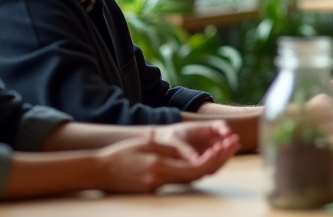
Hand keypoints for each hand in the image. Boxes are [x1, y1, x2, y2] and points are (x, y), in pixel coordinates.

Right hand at [95, 128, 239, 191]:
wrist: (98, 171)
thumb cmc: (120, 154)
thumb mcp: (147, 143)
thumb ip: (171, 150)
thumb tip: (194, 154)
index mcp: (159, 168)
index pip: (196, 169)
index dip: (215, 158)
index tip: (228, 145)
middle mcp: (161, 181)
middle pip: (198, 175)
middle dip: (219, 160)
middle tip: (234, 143)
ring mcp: (158, 187)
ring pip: (192, 178)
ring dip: (210, 164)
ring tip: (226, 147)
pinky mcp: (155, 188)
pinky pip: (181, 179)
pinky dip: (196, 169)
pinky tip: (207, 157)